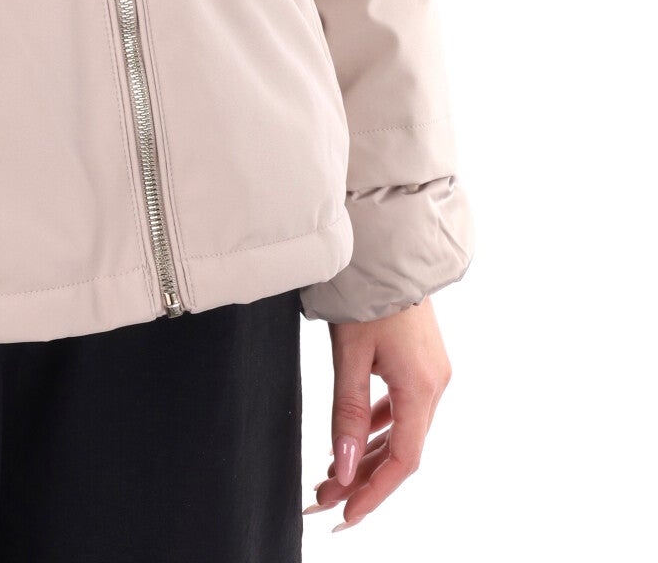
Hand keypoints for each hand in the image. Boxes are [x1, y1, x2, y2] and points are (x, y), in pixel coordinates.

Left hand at [305, 297, 452, 529]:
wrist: (388, 245)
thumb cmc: (367, 291)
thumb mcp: (350, 353)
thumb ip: (347, 412)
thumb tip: (342, 467)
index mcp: (422, 387)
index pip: (403, 460)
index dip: (375, 492)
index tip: (345, 513)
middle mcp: (434, 385)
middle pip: (401, 449)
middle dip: (362, 477)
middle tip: (324, 498)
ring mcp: (431, 373)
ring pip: (401, 430)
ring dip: (367, 454)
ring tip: (331, 474)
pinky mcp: (421, 362)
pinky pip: (402, 407)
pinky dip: (378, 427)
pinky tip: (355, 437)